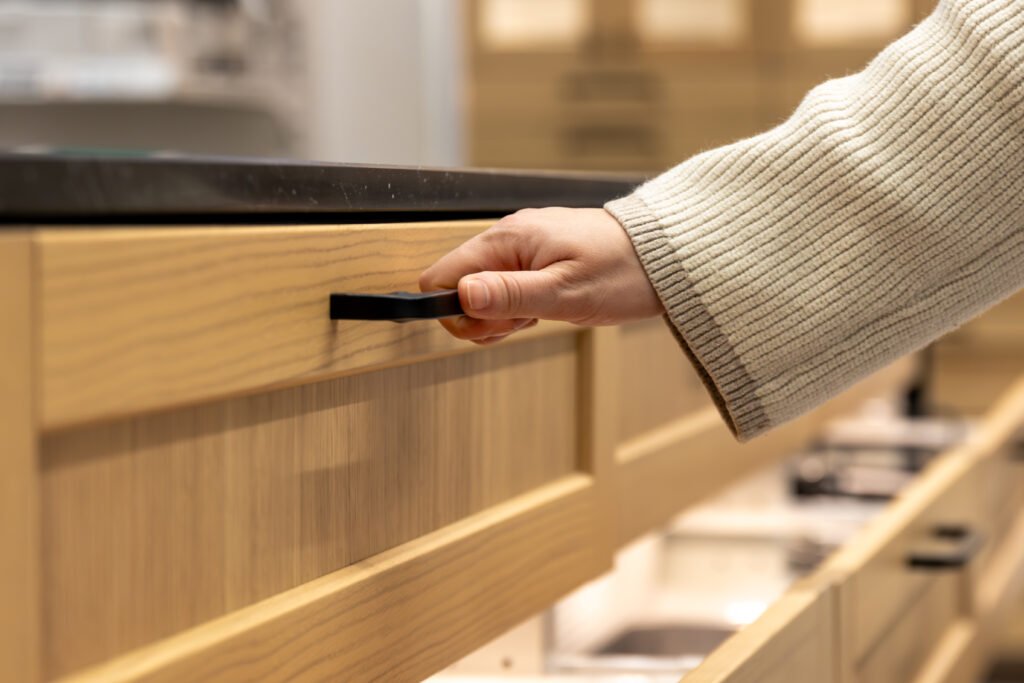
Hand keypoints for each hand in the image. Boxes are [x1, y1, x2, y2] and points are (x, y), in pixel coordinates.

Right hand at [419, 207, 663, 343]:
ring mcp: (521, 248)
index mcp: (506, 240)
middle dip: (482, 317)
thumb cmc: (622, 271)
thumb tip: (460, 296)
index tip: (496, 322)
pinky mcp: (536, 259)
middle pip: (456, 288)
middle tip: (526, 320)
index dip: (455, 311)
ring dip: (503, 316)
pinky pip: (505, 289)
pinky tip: (546, 308)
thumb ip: (509, 294)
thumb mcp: (564, 292)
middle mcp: (507, 238)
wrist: (665, 257)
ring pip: (480, 293)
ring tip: (541, 313)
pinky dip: (518, 308)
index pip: (439, 277)